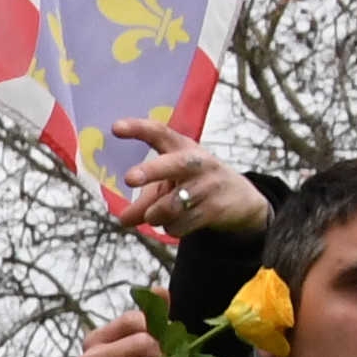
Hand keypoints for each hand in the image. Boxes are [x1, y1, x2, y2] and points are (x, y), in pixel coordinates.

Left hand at [97, 115, 269, 243]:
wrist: (241, 200)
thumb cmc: (194, 185)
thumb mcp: (168, 186)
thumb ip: (144, 202)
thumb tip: (123, 219)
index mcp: (181, 149)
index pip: (159, 133)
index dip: (138, 129)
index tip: (115, 128)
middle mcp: (197, 162)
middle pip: (174, 164)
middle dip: (152, 171)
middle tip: (129, 178)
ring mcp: (209, 184)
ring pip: (169, 206)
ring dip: (155, 216)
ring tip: (157, 215)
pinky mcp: (216, 208)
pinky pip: (179, 225)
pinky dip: (171, 229)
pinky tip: (181, 222)